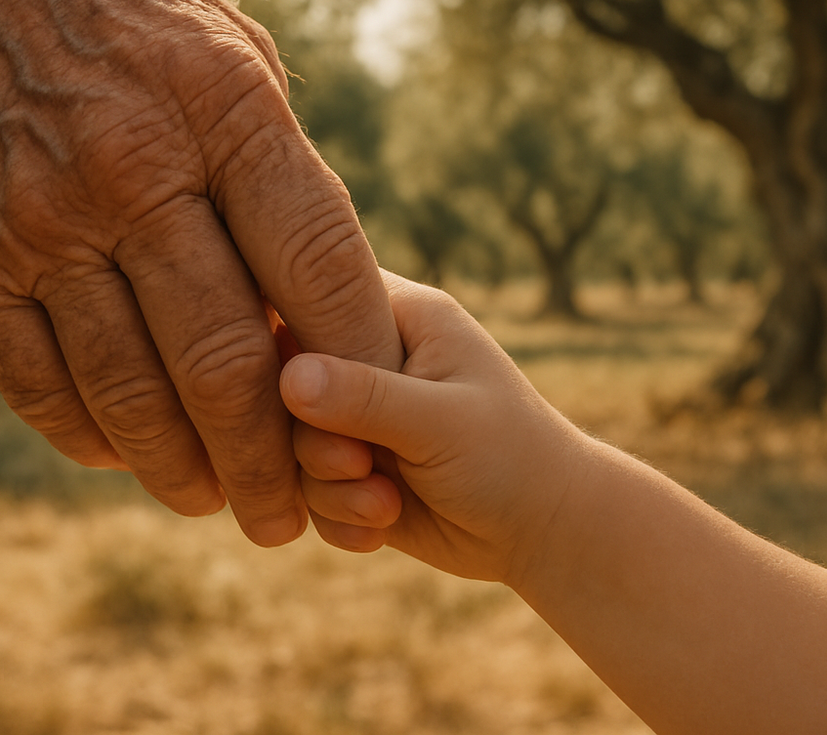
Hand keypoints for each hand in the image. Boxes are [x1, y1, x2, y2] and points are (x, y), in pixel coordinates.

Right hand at [281, 271, 584, 581]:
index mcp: (395, 312)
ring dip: (328, 485)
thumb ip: (364, 397)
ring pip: (288, 441)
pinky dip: (336, 515)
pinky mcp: (349, 466)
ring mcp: (355, 414)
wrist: (543, 533)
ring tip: (386, 503)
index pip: (309, 293)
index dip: (286, 340)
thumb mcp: (441, 421)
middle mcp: (367, 356)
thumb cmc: (511, 458)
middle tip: (359, 463)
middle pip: (283, 379)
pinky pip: (304, 488)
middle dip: (312, 436)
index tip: (301, 394)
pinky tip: (382, 524)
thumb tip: (286, 376)